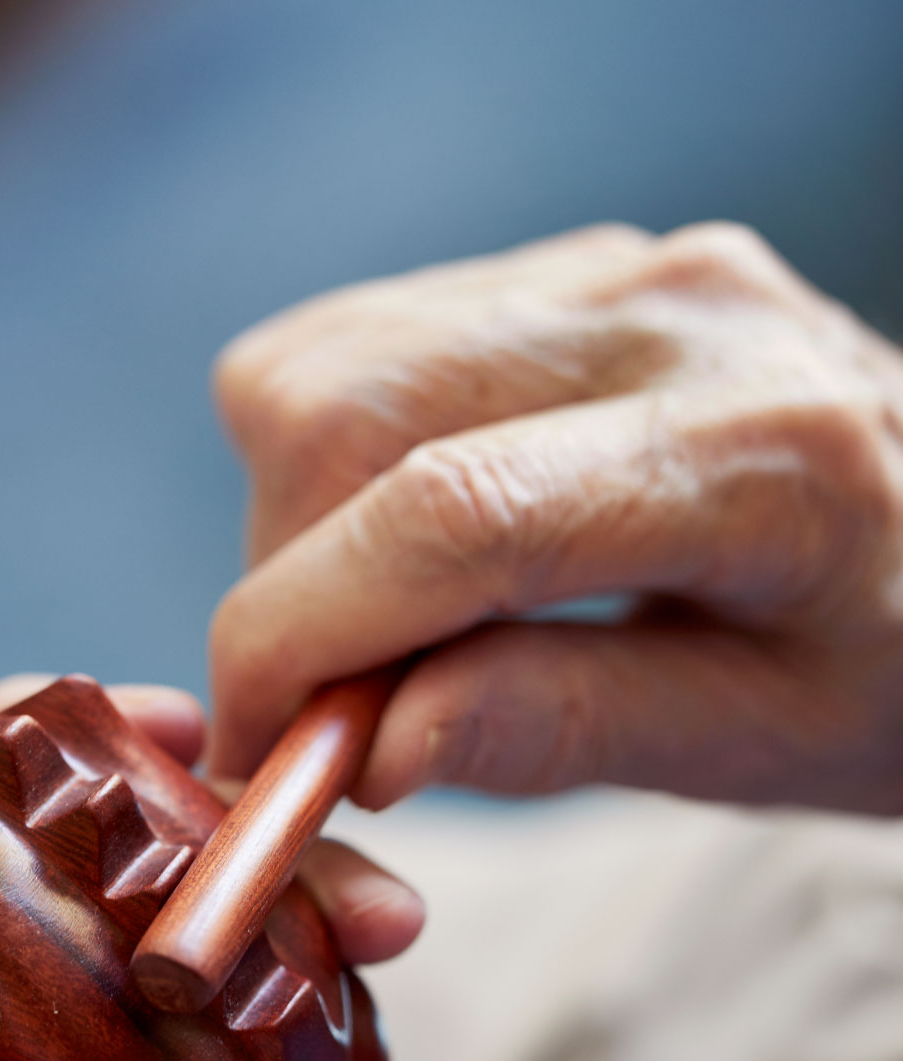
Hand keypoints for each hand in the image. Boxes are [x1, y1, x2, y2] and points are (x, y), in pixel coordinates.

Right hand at [208, 222, 901, 813]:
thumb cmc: (891, 664)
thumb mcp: (763, 745)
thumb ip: (565, 733)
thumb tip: (369, 751)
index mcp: (755, 454)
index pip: (448, 517)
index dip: (299, 641)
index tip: (259, 752)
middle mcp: (672, 316)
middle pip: (344, 416)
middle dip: (284, 589)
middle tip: (336, 712)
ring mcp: (614, 268)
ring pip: (320, 370)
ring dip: (294, 527)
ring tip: (393, 631)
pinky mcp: (567, 267)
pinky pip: (355, 346)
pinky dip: (329, 469)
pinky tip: (413, 545)